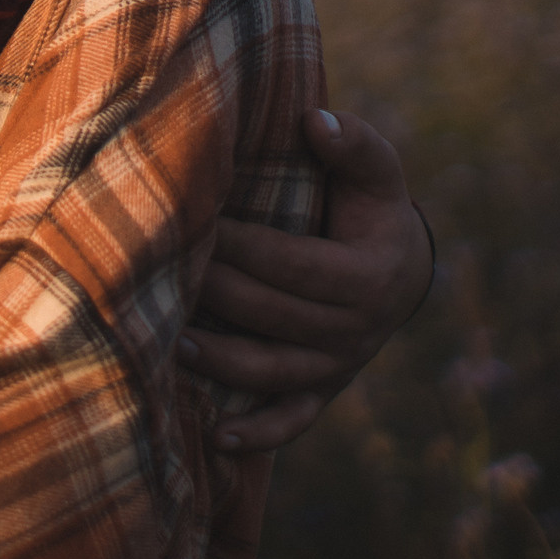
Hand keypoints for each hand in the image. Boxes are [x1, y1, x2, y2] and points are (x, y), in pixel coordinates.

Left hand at [180, 107, 431, 452]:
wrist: (401, 270)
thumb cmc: (369, 209)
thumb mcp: (376, 173)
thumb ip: (353, 144)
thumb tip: (315, 120)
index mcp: (367, 276)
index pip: (293, 264)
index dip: (244, 246)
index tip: (198, 222)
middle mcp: (355, 330)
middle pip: (273, 316)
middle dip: (217, 295)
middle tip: (159, 273)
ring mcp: (338, 367)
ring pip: (272, 371)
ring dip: (222, 363)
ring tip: (171, 344)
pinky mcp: (322, 391)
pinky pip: (291, 420)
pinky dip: (258, 434)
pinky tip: (216, 438)